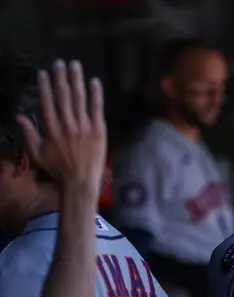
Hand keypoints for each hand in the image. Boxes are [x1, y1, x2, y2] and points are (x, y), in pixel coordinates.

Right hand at [16, 59, 105, 196]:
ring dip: (76, 80)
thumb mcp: (37, 154)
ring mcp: (84, 126)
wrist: (80, 182)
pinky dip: (96, 94)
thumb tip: (19, 115)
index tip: (44, 73)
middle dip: (60, 77)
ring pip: (79, 98)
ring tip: (74, 65)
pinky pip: (97, 108)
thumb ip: (29, 134)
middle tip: (60, 62)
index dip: (45, 86)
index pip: (47, 102)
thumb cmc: (58, 170)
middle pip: (63, 96)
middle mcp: (67, 124)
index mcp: (51, 129)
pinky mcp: (98, 130)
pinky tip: (95, 81)